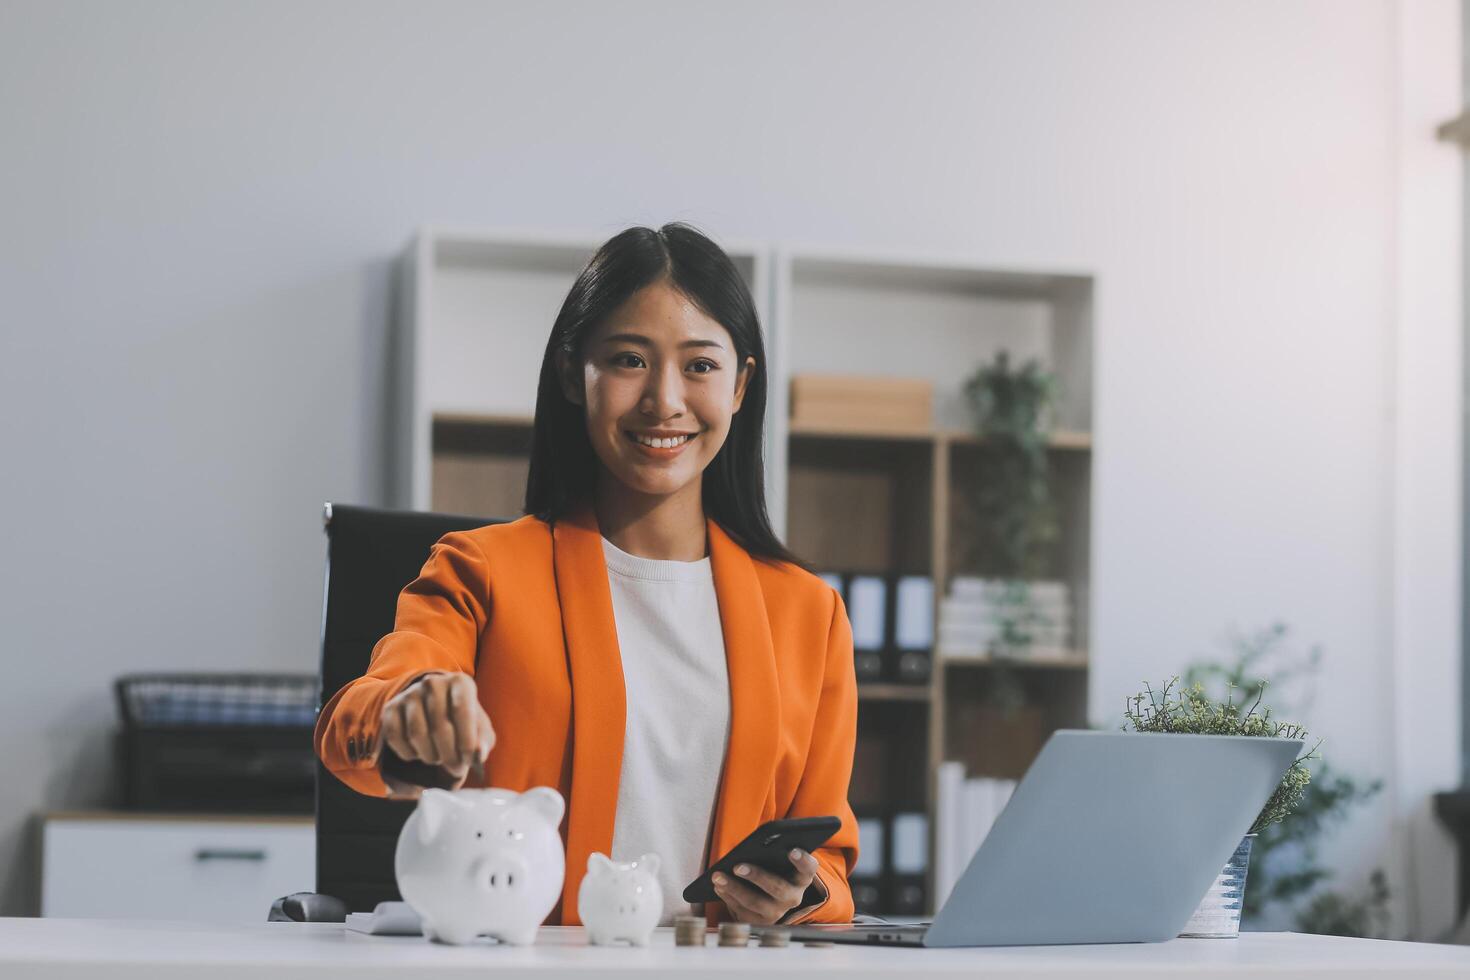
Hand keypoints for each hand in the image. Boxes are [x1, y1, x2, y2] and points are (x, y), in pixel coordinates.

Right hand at [375, 671, 494, 799]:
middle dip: (449, 755)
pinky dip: (409, 754)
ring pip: (417, 734)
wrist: (434, 708)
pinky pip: (396, 738)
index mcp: (460, 682)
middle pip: (439, 727)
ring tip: (439, 758)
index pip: (462, 711)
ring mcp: (410, 694)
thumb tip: (478, 754)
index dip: (466, 740)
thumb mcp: (479, 729)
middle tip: (455, 767)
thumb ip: (482, 741)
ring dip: (430, 755)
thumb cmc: (463, 721)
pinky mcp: (391, 708)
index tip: (469, 760)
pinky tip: (420, 753)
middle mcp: (433, 683)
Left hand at [712, 848, 824, 924]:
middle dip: (756, 876)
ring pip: (755, 902)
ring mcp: (777, 913)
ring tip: (718, 876)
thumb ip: (773, 852)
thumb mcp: (778, 860)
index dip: (803, 861)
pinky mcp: (760, 922)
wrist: (769, 897)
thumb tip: (753, 846)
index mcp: (802, 878)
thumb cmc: (773, 869)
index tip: (792, 850)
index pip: (808, 868)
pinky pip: (742, 912)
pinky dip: (728, 897)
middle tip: (738, 866)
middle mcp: (793, 897)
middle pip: (777, 888)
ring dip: (734, 888)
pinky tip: (718, 887)